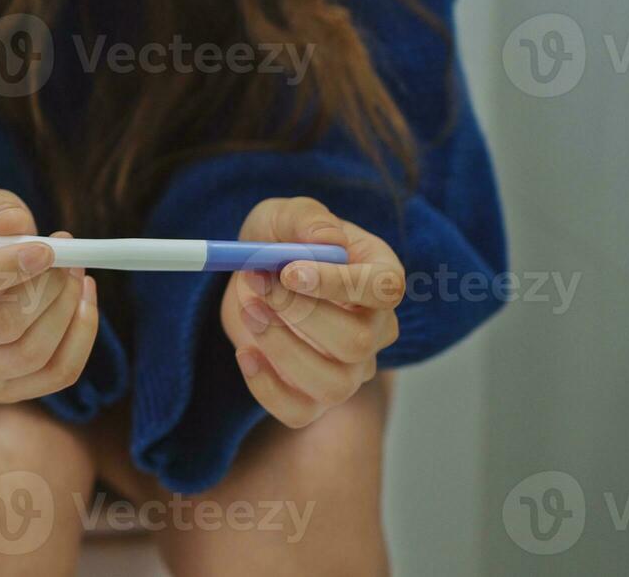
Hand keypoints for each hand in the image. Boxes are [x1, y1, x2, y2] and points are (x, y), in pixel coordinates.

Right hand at [0, 187, 98, 403]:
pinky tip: (82, 305)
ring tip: (76, 276)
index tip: (46, 250)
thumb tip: (14, 226)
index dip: (3, 269)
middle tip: (71, 259)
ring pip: (32, 353)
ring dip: (68, 310)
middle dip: (49, 288)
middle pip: (3, 324)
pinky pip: (55, 375)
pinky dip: (80, 337)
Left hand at [222, 197, 404, 427]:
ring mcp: (349, 369)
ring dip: (280, 347)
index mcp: (379, 277)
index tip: (289, 271)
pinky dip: (265, 387)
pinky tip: (244, 352)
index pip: (384, 290)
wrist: (254, 276)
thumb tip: (325, 239)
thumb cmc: (280, 242)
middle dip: (298, 313)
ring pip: (332, 383)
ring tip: (248, 308)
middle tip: (256, 281)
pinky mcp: (312, 397)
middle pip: (357, 342)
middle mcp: (375, 329)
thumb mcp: (284, 216)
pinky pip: (298, 412)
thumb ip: (306, 219)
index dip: (339, 285)